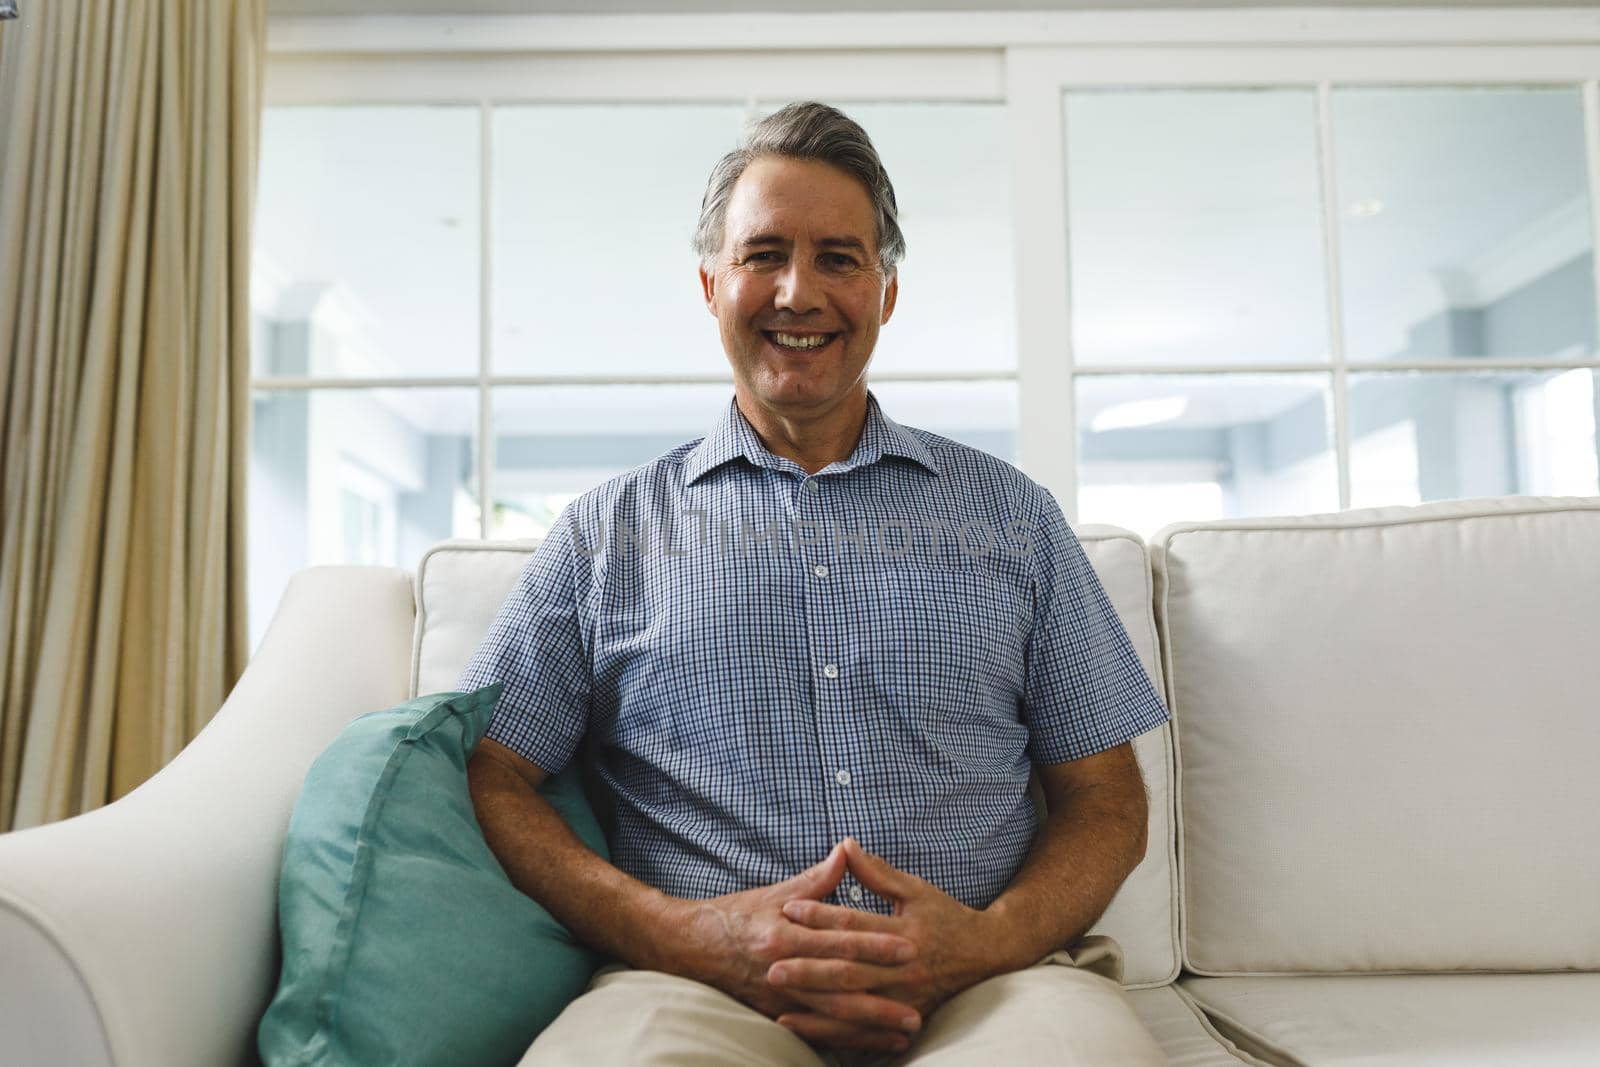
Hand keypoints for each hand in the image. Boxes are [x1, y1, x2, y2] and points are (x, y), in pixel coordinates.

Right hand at [657, 842, 926, 1053]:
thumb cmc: (735, 916)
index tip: (910, 947)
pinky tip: (868, 1046)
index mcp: (785, 934)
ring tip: (903, 1035)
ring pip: (830, 1017)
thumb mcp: (774, 894)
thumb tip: (847, 851)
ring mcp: (777, 998)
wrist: (688, 947)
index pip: (840, 939)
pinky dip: (842, 1040)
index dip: (876, 944)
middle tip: (917, 1008)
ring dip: (868, 1027)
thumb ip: (816, 879)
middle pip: (840, 986)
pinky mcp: (771, 1016)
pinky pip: (813, 1033)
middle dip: (881, 999)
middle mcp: (782, 970)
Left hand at [767, 837, 1016, 1048]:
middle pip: (850, 970)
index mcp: (905, 932)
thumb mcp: (915, 889)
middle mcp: (904, 967)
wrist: (987, 954)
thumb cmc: (946, 916)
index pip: (856, 924)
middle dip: (810, 970)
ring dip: (816, 1007)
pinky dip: (833, 1032)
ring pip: (854, 1005)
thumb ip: (877, 872)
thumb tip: (845, 844)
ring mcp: (906, 997)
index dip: (821, 916)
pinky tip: (804, 1029)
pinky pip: (864, 1030)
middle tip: (771, 966)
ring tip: (780, 1005)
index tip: (789, 909)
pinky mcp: (906, 1018)